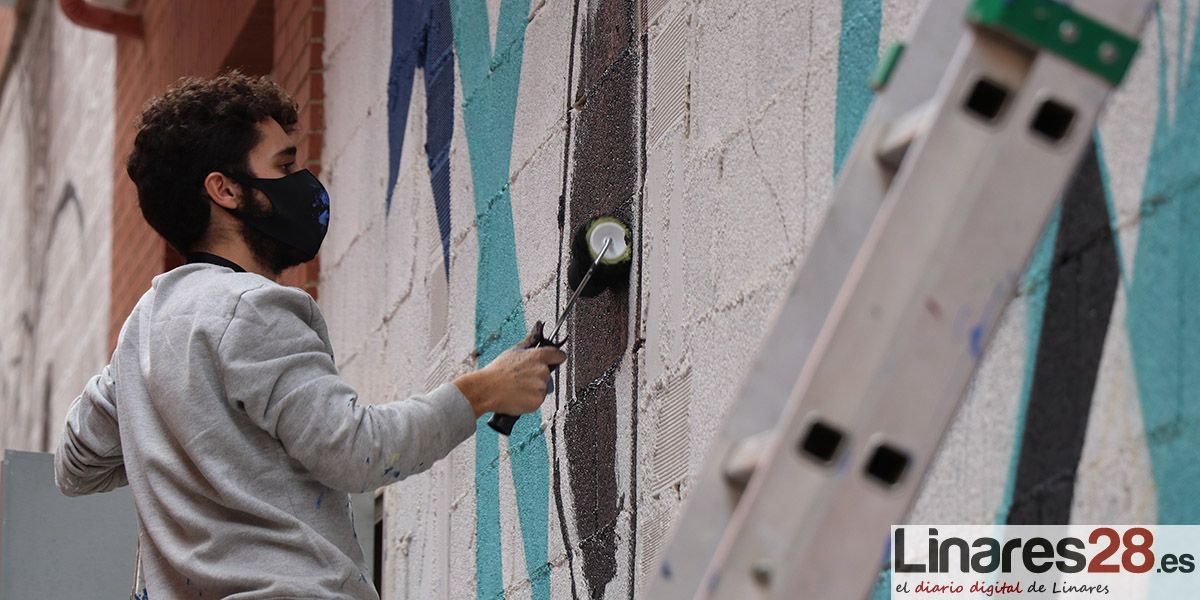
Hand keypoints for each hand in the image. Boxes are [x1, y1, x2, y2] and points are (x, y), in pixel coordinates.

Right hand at [453, 323, 567, 417]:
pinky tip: (517, 396)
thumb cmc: (497, 371)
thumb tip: (539, 325)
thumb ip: (531, 339)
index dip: (556, 358)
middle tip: (521, 379)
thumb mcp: (514, 350)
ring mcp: (541, 387)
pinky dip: (529, 401)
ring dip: (533, 390)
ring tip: (517, 388)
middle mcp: (543, 371)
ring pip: (542, 389)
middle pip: (548, 375)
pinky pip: (537, 401)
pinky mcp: (537, 401)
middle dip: (537, 377)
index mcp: (539, 356)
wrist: (486, 390)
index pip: (559, 355)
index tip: (552, 360)